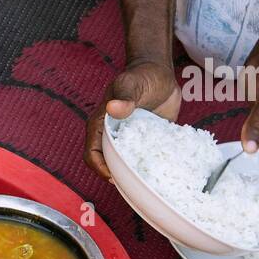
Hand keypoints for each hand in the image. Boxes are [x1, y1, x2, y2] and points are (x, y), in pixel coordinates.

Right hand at [85, 60, 181, 178]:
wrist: (160, 72)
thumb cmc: (141, 74)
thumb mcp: (132, 83)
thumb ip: (124, 95)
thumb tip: (113, 108)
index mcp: (101, 125)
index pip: (92, 154)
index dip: (99, 168)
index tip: (114, 177)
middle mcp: (113, 136)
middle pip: (109, 164)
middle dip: (119, 177)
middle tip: (136, 185)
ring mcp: (130, 140)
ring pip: (127, 165)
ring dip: (136, 174)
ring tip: (152, 182)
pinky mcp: (146, 141)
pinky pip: (145, 158)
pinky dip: (153, 166)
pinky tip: (166, 172)